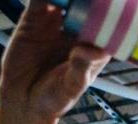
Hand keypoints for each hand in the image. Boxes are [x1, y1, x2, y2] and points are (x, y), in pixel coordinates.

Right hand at [0, 0, 109, 123]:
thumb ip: (82, 68)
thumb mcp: (72, 86)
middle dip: (91, 0)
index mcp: (95, 46)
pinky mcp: (34, 19)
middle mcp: (77, 31)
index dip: (111, 8)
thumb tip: (92, 52)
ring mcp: (56, 23)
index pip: (108, 21)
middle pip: (88, 5)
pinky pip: (39, 0)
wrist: (22, 99)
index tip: (114, 1)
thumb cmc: (54, 98)